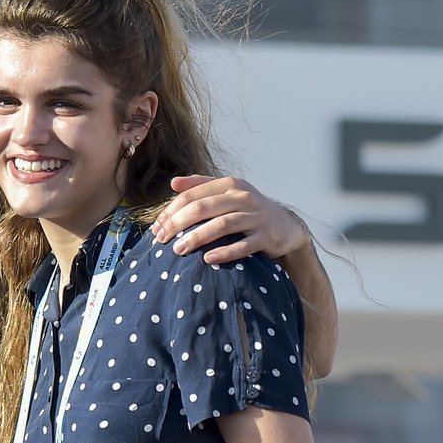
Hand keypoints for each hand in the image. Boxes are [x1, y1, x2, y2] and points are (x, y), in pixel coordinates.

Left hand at [151, 175, 309, 263]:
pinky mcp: (266, 237)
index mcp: (229, 185)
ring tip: (178, 250)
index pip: (192, 195)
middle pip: (203, 208)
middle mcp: (243, 197)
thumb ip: (200, 186)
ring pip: (222, 225)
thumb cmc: (247, 210)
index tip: (156, 228)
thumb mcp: (227, 193)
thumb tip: (173, 183)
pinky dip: (224, 253)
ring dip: (197, 238)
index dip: (171, 211)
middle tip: (161, 240)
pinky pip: (243, 245)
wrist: (285, 226)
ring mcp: (256, 216)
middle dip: (178, 224)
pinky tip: (207, 260)